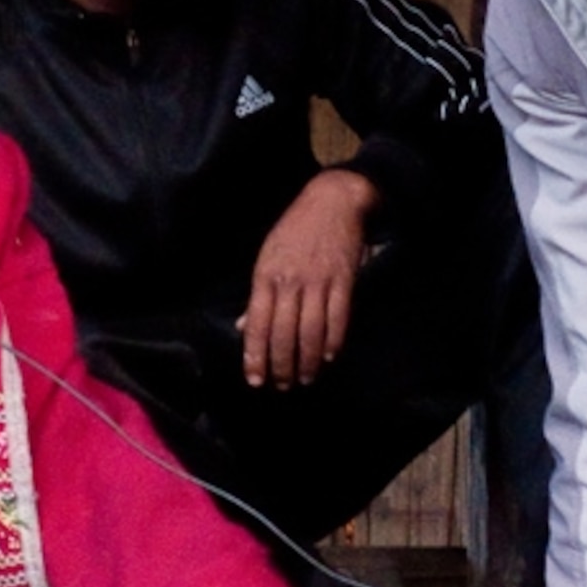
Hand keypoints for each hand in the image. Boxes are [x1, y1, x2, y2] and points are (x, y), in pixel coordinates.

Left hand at [238, 169, 376, 386]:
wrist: (333, 200)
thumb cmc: (295, 230)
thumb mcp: (267, 256)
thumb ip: (258, 295)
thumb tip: (243, 327)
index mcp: (266, 275)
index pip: (257, 323)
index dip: (255, 355)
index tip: (255, 379)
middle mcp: (290, 281)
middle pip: (283, 333)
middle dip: (281, 365)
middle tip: (282, 386)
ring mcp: (318, 281)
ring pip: (310, 331)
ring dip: (307, 361)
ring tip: (304, 378)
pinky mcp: (344, 280)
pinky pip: (338, 318)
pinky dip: (333, 341)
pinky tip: (328, 357)